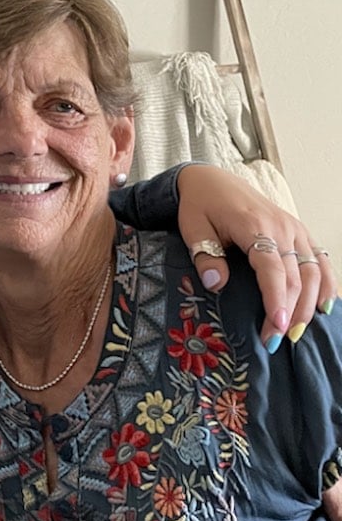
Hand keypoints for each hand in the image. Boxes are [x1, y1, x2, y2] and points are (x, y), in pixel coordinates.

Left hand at [176, 164, 336, 349]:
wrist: (211, 179)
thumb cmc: (200, 204)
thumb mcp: (192, 227)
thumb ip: (205, 255)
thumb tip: (216, 284)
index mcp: (253, 225)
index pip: (271, 269)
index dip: (276, 300)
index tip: (276, 327)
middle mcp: (280, 226)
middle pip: (296, 276)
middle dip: (290, 312)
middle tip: (276, 341)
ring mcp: (293, 228)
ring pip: (313, 271)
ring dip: (309, 304)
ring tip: (297, 333)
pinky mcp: (298, 230)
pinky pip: (320, 259)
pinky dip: (327, 283)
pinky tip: (324, 307)